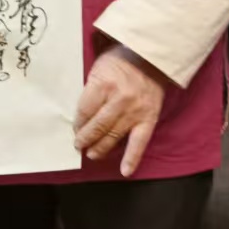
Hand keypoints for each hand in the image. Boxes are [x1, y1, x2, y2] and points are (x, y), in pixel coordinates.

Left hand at [74, 44, 166, 175]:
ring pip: (114, 136)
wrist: (153, 57)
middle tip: (79, 146)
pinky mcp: (149, 119)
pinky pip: (140, 142)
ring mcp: (135, 111)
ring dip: (101, 148)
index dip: (78, 123)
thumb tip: (82, 115)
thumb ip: (91, 90)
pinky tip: (125, 171)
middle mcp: (119, 100)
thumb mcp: (99, 68)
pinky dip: (132, 158)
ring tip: (92, 154)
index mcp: (103, 84)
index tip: (75, 129)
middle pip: (97, 126)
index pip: (85, 111)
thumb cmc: (121, 60)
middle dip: (86, 139)